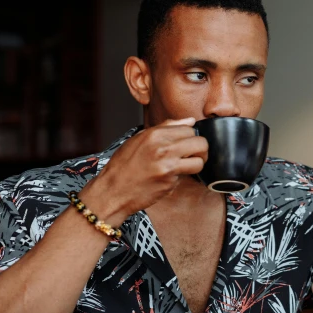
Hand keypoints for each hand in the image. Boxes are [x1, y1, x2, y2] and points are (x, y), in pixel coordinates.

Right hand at [80, 118, 207, 224]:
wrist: (112, 191)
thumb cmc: (123, 166)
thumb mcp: (139, 139)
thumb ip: (166, 127)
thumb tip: (190, 121)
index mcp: (155, 134)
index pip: (189, 128)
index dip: (190, 137)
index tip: (186, 144)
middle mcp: (162, 147)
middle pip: (200, 142)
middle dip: (200, 150)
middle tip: (193, 156)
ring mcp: (167, 165)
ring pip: (200, 160)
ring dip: (197, 164)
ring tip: (187, 166)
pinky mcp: (169, 181)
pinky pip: (188, 175)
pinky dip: (182, 176)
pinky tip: (170, 176)